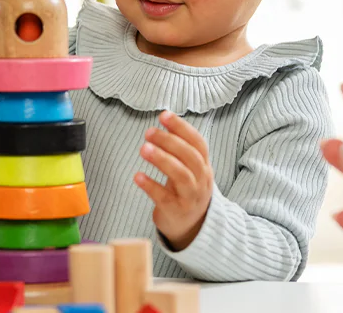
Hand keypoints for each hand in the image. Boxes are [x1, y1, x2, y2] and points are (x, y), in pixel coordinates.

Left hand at [135, 111, 213, 250]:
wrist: (192, 228)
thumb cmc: (186, 191)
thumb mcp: (190, 170)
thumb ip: (181, 148)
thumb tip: (165, 119)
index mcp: (204, 166)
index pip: (198, 143)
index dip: (182, 128)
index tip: (164, 115)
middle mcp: (201, 181)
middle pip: (190, 157)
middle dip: (170, 141)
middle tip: (149, 132)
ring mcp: (190, 197)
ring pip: (181, 175)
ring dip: (162, 160)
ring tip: (143, 149)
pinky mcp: (176, 211)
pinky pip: (164, 197)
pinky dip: (151, 185)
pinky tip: (137, 176)